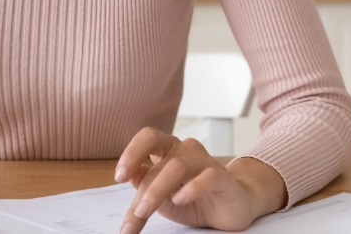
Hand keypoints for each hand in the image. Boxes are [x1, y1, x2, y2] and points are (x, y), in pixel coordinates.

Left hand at [115, 127, 285, 232]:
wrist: (231, 209)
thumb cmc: (193, 201)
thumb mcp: (163, 200)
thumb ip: (146, 188)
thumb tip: (132, 176)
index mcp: (168, 150)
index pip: (147, 138)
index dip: (131, 152)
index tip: (119, 176)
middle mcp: (185, 150)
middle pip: (160, 160)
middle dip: (143, 191)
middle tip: (134, 213)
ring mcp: (205, 161)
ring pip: (177, 167)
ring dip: (157, 191)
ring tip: (146, 212)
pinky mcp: (222, 177)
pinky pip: (207, 176)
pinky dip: (191, 188)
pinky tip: (180, 199)